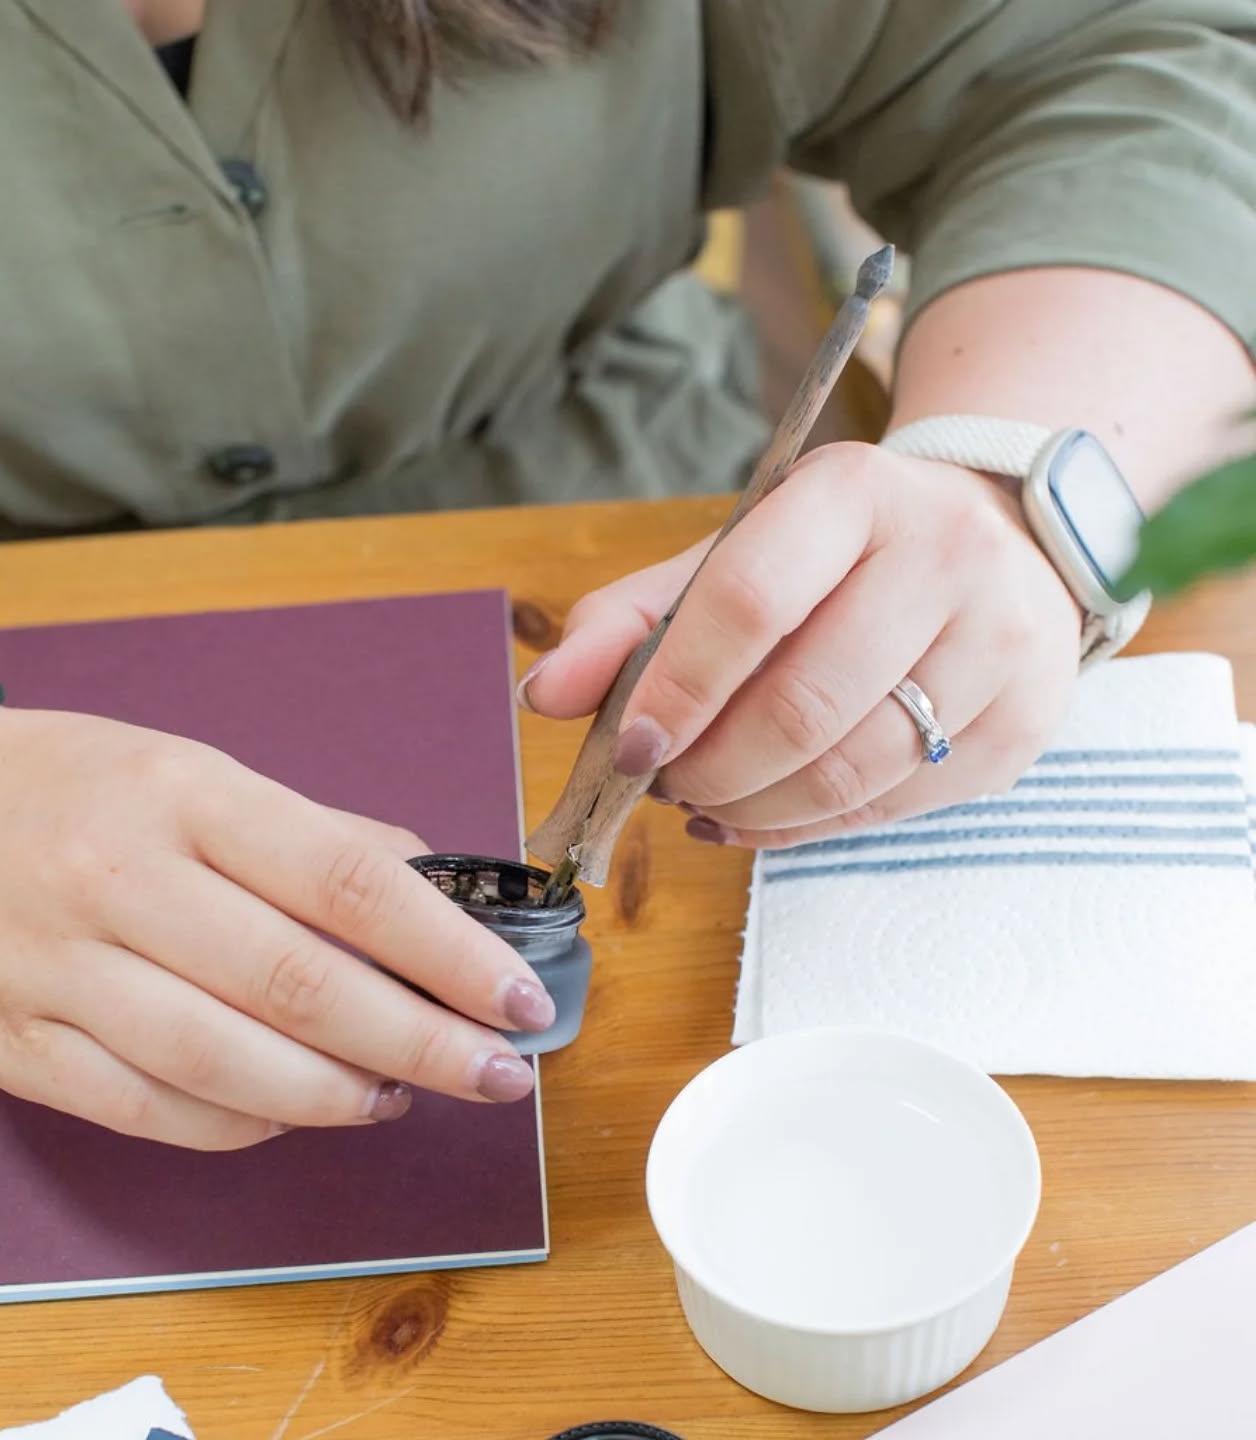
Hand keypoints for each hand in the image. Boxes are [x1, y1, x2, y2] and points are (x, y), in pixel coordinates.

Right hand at [0, 704, 552, 1147]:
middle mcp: (119, 878)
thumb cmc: (86, 788)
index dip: (450, 950)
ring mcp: (58, 970)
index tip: (519, 998)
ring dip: (337, 1098)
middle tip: (495, 1073)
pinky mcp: (15, 1048)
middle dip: (419, 1044)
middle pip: (298, 985)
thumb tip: (438, 897)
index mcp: (187, 794)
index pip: (348, 881)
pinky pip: (151, 1113)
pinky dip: (244, 1128)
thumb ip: (321, 837)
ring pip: (225, 1066)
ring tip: (400, 1096)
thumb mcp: (204, 773)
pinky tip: (298, 1113)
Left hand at [520, 442, 1082, 847]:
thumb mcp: (737, 555)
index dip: (677, 690)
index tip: (628, 747)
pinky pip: (892, 807)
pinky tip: (761, 814)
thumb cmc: (841, 556)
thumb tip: (544, 695)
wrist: (1002, 539)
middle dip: (709, 769)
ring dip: (752, 809)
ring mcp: (1000, 643)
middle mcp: (944, 557)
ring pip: (851, 772)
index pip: (749, 603)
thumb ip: (633, 619)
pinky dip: (805, 828)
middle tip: (667, 782)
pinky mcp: (1024, 724)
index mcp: (853, 494)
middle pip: (801, 706)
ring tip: (708, 799)